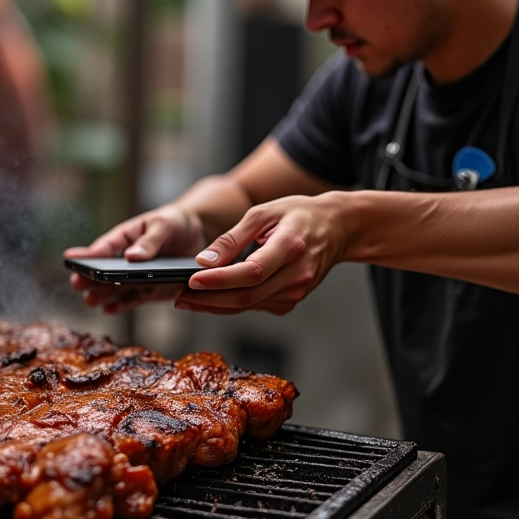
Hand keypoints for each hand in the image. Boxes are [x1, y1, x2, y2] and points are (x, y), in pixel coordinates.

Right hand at [64, 205, 206, 313]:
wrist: (196, 236)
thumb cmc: (175, 223)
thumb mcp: (164, 226)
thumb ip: (150, 241)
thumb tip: (131, 256)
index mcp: (125, 238)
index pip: (103, 247)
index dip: (87, 254)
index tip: (70, 258)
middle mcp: (125, 260)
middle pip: (103, 271)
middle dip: (89, 278)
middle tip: (77, 284)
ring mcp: (135, 277)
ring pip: (114, 288)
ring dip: (102, 294)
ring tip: (91, 300)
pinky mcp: (148, 290)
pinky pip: (132, 299)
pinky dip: (121, 305)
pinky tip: (110, 310)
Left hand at [177, 193, 347, 315]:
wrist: (337, 228)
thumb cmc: (299, 214)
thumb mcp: (264, 212)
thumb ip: (233, 237)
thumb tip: (204, 261)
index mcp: (290, 247)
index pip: (250, 272)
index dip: (219, 280)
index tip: (191, 280)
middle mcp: (297, 275)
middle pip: (247, 296)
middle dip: (209, 300)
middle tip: (180, 298)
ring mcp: (297, 291)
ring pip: (250, 305)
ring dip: (216, 305)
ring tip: (188, 299)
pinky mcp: (293, 300)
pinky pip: (257, 305)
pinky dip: (233, 303)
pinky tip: (213, 298)